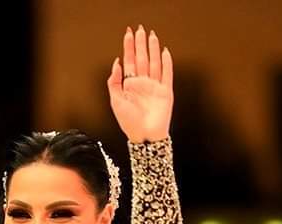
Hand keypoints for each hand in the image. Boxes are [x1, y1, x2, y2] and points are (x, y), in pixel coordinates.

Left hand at [107, 25, 173, 143]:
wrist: (144, 135)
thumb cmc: (129, 122)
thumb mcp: (115, 101)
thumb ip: (114, 82)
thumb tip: (116, 63)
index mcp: (130, 85)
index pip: (129, 62)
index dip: (128, 48)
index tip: (127, 35)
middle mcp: (143, 84)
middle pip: (142, 59)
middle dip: (140, 44)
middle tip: (139, 29)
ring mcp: (155, 87)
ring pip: (154, 63)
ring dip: (153, 49)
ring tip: (152, 36)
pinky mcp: (166, 92)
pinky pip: (167, 74)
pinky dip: (167, 63)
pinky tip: (165, 52)